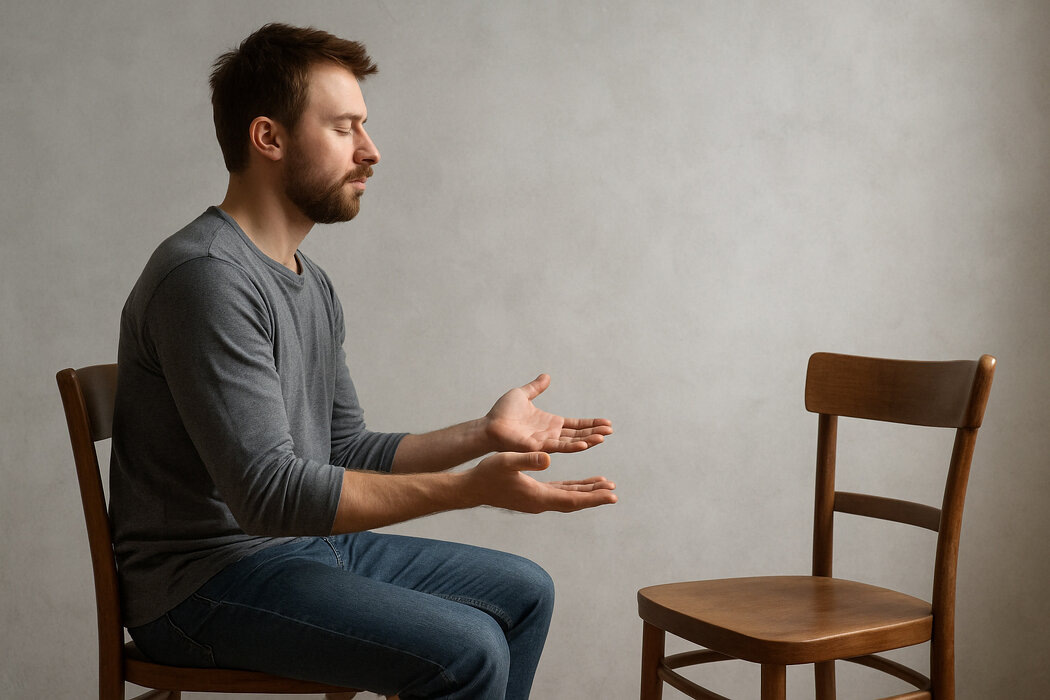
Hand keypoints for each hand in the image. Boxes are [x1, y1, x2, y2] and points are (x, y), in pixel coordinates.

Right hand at [466, 452, 616, 513]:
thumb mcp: (507, 461)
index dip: (593, 497)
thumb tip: (548, 459)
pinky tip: (583, 484)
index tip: (611, 495)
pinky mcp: (534, 495)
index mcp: (538, 496)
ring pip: (569, 498)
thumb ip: (528, 460)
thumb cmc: (488, 473)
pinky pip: (560, 493)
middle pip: (574, 501)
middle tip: (614, 492)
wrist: (473, 488)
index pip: (572, 500)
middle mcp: (541, 502)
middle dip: (595, 496)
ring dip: (587, 492)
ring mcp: (538, 500)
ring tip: (606, 486)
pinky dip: (574, 488)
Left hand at [484, 374, 612, 453]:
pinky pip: (558, 447)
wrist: (488, 426)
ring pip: (572, 442)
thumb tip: (546, 376)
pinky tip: (585, 444)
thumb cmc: (502, 413)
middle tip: (610, 430)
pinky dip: (572, 446)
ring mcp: (546, 442)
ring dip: (588, 440)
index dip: (591, 423)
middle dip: (595, 432)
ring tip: (603, 437)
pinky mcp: (539, 447)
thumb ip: (536, 387)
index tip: (607, 423)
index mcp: (551, 423)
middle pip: (579, 434)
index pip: (576, 424)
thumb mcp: (522, 395)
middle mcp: (552, 434)